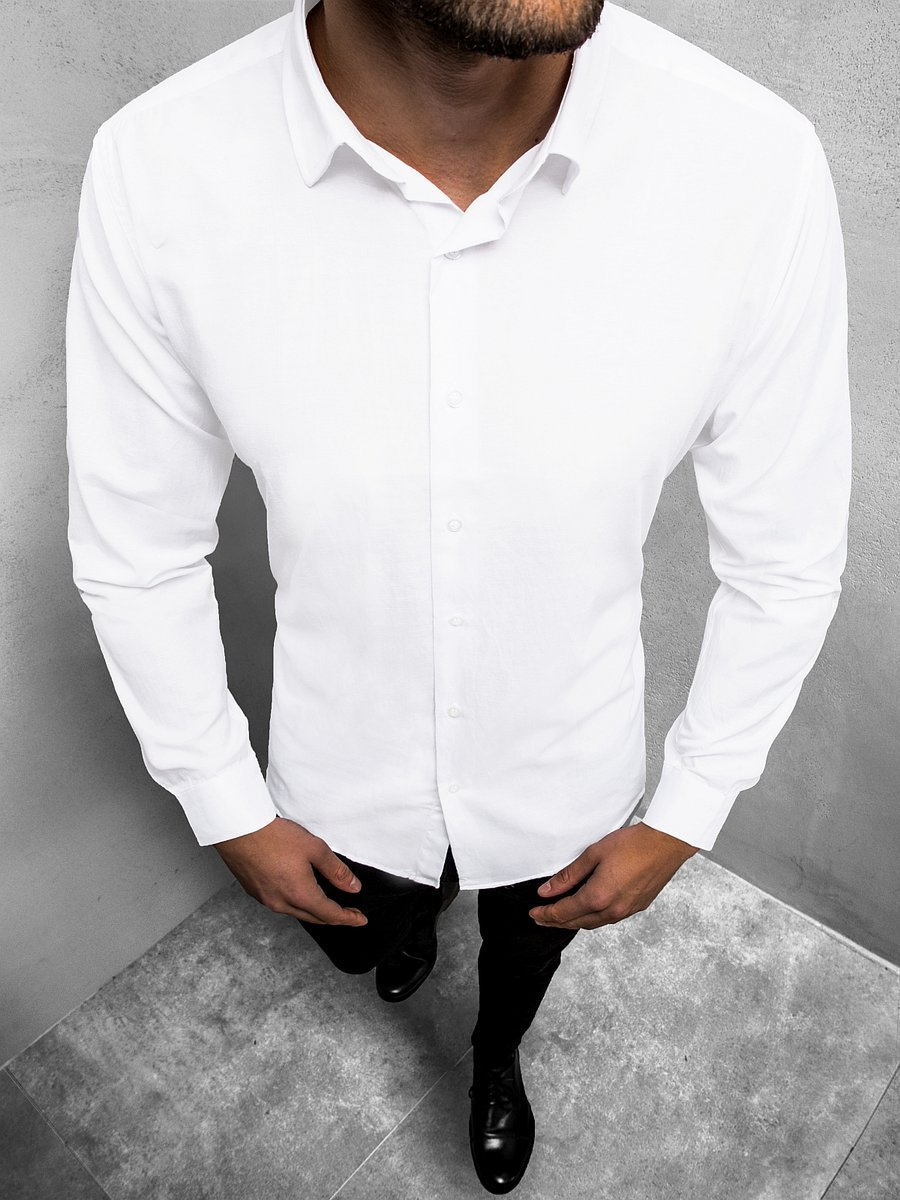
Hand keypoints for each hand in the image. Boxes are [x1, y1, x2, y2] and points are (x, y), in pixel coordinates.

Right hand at [214, 815, 367, 925]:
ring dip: (313, 910)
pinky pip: (280, 904)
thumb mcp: (314, 849)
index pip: (330, 915)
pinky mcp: (254, 892)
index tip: (360, 920)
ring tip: (325, 902)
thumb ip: (336, 870)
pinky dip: (295, 902)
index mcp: (299, 894)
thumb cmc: (273, 836)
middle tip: (348, 914)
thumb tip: (353, 887)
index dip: (348, 918)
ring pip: (296, 912)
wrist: (239, 830)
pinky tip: (298, 891)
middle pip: (314, 918)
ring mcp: (265, 899)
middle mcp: (281, 903)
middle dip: (333, 917)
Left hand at [528, 821, 697, 930]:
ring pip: (594, 923)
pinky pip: (608, 918)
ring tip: (560, 916)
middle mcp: (612, 910)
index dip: (546, 914)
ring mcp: (626, 911)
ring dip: (575, 921)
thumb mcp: (593, 854)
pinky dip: (592, 917)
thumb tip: (546, 891)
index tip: (533, 913)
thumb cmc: (632, 844)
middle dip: (557, 922)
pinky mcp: (637, 907)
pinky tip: (587, 910)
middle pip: (578, 922)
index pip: (564, 912)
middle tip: (541, 918)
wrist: (666, 844)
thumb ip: (568, 875)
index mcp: (598, 897)